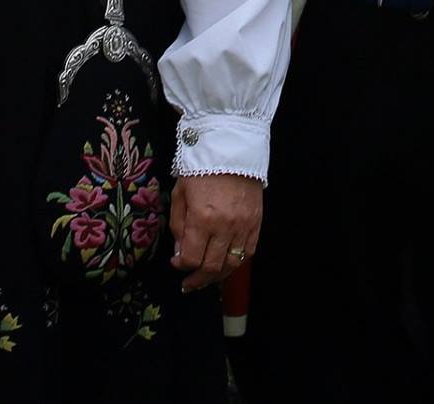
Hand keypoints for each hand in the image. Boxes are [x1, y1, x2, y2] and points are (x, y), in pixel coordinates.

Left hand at [168, 172, 261, 291]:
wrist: (231, 149)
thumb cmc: (200, 169)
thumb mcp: (180, 193)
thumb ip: (178, 225)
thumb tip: (180, 253)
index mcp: (202, 218)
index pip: (192, 258)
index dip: (182, 266)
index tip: (176, 263)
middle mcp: (225, 226)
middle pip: (212, 267)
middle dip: (198, 280)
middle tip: (189, 284)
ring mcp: (244, 226)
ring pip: (232, 264)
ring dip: (218, 276)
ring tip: (207, 279)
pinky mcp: (257, 223)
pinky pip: (249, 252)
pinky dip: (237, 262)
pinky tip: (227, 264)